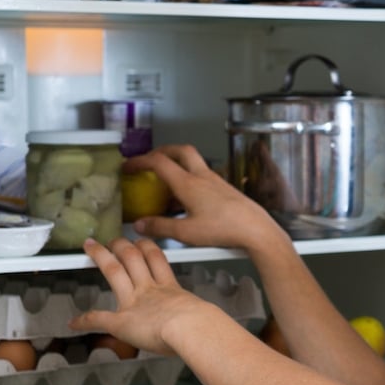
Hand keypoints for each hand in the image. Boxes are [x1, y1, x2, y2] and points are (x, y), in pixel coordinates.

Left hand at [70, 238, 208, 355]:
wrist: (189, 328)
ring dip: (103, 258)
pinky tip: (75, 322)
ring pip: (115, 271)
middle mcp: (150, 289)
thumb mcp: (202, 314)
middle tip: (116, 238)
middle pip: (134, 257)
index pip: (157, 261)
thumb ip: (199, 315)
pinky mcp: (121, 320)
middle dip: (123, 245)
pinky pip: (99, 318)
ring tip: (93, 248)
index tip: (143, 243)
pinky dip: (86, 320)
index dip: (149, 248)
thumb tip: (211, 324)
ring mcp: (134, 301)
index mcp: (170, 288)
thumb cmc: (200, 324)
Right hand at [124, 144, 287, 250]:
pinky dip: (190, 180)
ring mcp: (216, 181)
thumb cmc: (225, 229)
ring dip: (177, 165)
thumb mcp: (186, 233)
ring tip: (165, 183)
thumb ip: (160, 227)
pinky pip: (203, 177)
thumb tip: (141, 225)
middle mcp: (203, 177)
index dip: (139, 160)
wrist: (257, 230)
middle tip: (149, 160)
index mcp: (189, 183)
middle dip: (162, 151)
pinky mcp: (225, 189)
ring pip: (194, 163)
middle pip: (181, 151)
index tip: (128, 166)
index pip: (159, 162)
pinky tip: (187, 200)